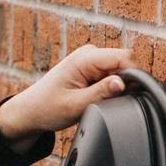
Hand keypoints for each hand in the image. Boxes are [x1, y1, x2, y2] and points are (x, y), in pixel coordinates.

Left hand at [0, 43, 133, 141]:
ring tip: (96, 100)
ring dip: (115, 87)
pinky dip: (110, 88)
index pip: (124, 57)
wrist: (31, 111)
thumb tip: (123, 83)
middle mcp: (89, 54)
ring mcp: (91, 60)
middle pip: (124, 63)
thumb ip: (101, 93)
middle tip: (107, 101)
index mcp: (84, 58)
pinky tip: (96, 98)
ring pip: (120, 70)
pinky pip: (112, 75)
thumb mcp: (75, 105)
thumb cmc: (47, 108)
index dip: (133, 75)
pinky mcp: (92, 69)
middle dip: (123, 83)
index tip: (130, 94)